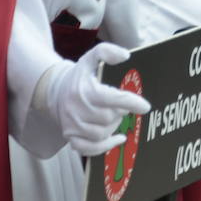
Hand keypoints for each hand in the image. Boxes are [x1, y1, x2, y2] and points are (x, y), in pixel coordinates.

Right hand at [48, 42, 150, 156]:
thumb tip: (125, 55)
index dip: (130, 103)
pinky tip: (119, 138)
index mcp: (84, 90)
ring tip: (114, 115)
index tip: (145, 106)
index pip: (111, 99)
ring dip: (113, 125)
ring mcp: (72, 125)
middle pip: (110, 117)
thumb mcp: (91, 58)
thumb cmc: (80, 76)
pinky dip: (106, 146)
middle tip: (121, 106)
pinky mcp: (70, 137)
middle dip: (120, 112)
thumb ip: (107, 51)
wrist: (55, 91)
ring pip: (102, 133)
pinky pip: (89, 148)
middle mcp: (76, 109)